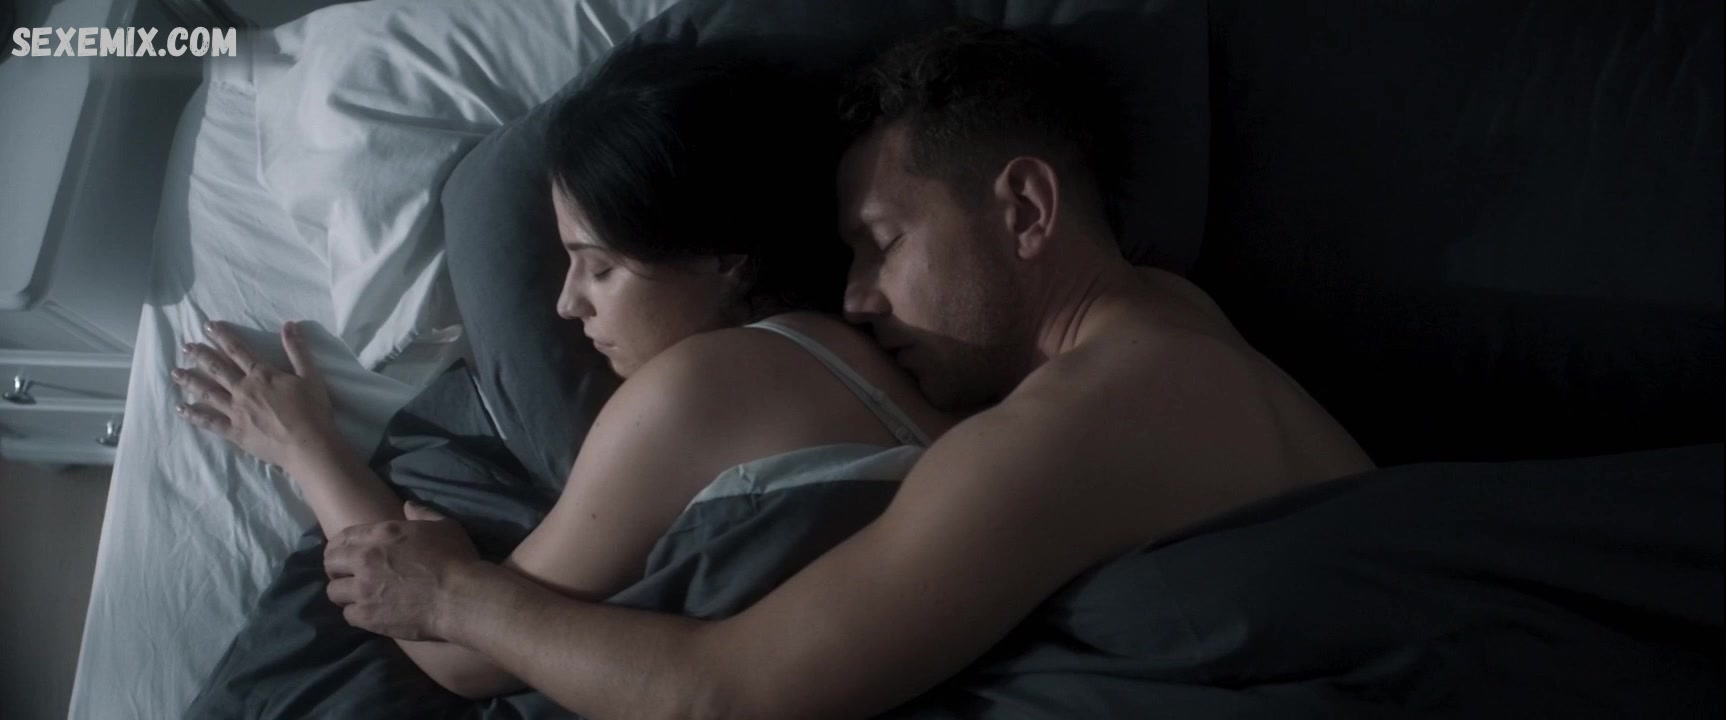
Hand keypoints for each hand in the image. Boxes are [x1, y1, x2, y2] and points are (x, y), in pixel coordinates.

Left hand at [172, 320, 333, 468]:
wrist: (308, 445)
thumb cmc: (313, 410)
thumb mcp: (311, 375)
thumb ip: (297, 350)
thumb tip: (288, 325)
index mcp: (261, 375)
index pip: (238, 351)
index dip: (222, 337)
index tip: (207, 326)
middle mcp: (244, 390)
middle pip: (218, 369)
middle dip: (200, 356)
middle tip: (185, 347)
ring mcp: (236, 412)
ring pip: (208, 393)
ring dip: (191, 381)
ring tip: (176, 373)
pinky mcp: (234, 432)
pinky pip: (210, 422)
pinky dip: (194, 415)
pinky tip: (181, 408)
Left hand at [325, 502, 482, 640]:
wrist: (459, 598)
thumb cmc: (456, 559)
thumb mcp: (444, 526)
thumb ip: (422, 514)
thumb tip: (408, 506)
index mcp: (381, 534)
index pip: (342, 537)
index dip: (340, 546)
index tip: (344, 554)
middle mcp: (364, 558)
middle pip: (330, 563)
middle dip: (336, 569)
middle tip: (347, 576)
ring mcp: (363, 589)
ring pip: (333, 591)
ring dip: (344, 594)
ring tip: (356, 598)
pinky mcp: (366, 616)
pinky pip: (347, 615)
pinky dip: (357, 614)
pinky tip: (369, 614)